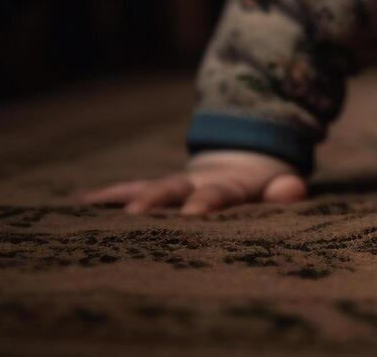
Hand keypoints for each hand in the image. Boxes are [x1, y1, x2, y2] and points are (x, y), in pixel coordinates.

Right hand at [78, 149, 308, 215]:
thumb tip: (293, 189)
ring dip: (127, 196)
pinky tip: (83, 202)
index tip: (193, 211)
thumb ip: (285, 191)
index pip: (218, 193)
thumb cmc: (263, 190)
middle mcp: (195, 183)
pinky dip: (110, 195)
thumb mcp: (280, 187)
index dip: (207, 200)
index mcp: (228, 187)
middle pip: (173, 187)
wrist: (242, 163)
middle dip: (156, 197)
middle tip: (137, 212)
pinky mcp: (159, 193)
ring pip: (148, 188)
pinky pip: (131, 191)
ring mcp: (175, 186)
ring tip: (97, 204)